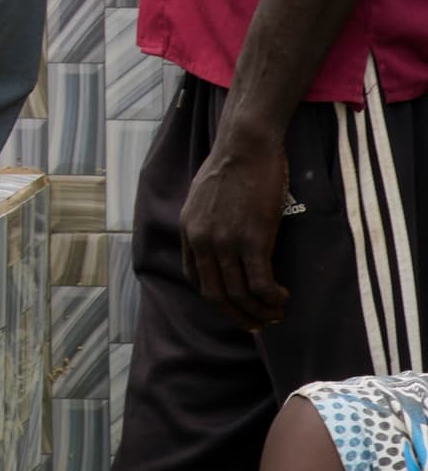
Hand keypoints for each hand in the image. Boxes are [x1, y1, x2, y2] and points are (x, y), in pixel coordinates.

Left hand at [183, 135, 295, 330]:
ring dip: (260, 312)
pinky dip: (272, 298)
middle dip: (238, 315)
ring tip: (277, 313)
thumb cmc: (231, 167)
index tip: (236, 308)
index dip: (217, 300)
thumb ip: (205, 222)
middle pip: (215, 295)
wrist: (244, 146)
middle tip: (259, 324)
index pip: (196, 279)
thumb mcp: (202, 197)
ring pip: (239, 294)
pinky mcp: (252, 239)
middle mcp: (202, 241)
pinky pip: (260, 284)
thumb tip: (218, 239)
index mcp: (188, 231)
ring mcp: (225, 242)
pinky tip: (283, 298)